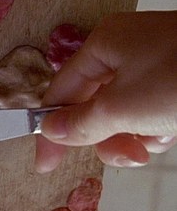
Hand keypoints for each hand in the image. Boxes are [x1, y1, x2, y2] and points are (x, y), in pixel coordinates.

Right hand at [35, 12, 176, 172]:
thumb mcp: (124, 108)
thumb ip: (81, 123)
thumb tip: (49, 129)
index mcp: (104, 44)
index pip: (60, 91)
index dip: (51, 130)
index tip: (46, 166)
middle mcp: (126, 50)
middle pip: (93, 104)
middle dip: (105, 137)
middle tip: (126, 157)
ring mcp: (156, 63)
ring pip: (124, 112)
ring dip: (133, 137)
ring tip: (154, 145)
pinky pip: (152, 110)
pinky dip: (157, 128)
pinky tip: (172, 132)